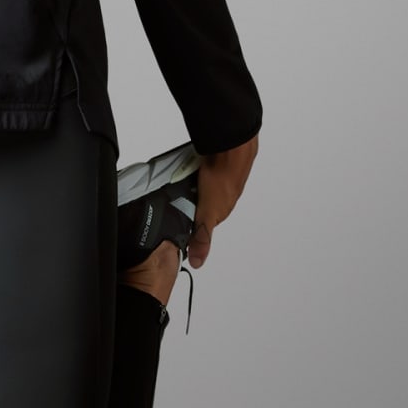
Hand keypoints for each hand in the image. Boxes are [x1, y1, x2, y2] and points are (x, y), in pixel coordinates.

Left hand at [188, 132, 256, 269]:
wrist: (231, 146)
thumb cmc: (223, 176)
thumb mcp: (207, 212)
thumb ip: (202, 237)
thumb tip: (198, 261)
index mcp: (222, 211)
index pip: (203, 223)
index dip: (190, 223)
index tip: (177, 222)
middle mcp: (225, 196)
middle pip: (203, 205)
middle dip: (189, 204)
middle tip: (176, 199)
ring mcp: (223, 179)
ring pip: (204, 188)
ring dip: (194, 187)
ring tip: (182, 183)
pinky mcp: (218, 165)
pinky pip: (204, 173)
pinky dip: (198, 173)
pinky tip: (191, 170)